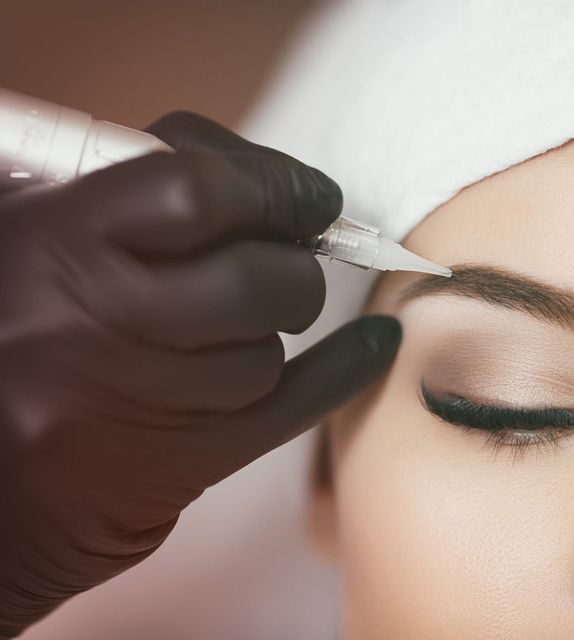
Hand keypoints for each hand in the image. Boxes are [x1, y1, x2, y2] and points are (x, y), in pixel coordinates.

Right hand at [0, 113, 400, 636]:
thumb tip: (255, 174)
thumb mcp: (36, 224)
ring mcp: (149, 398)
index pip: (202, 190)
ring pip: (271, 346)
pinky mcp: (188, 458)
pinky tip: (375, 344)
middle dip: (289, 262)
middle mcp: (103, 321)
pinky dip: (349, 368)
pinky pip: (298, 404)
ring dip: (270, 327)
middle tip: (280, 258)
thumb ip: (133, 183)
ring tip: (227, 327)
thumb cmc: (14, 322)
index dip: (275, 184)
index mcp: (58, 240)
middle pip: (259, 276)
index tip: (309, 193)